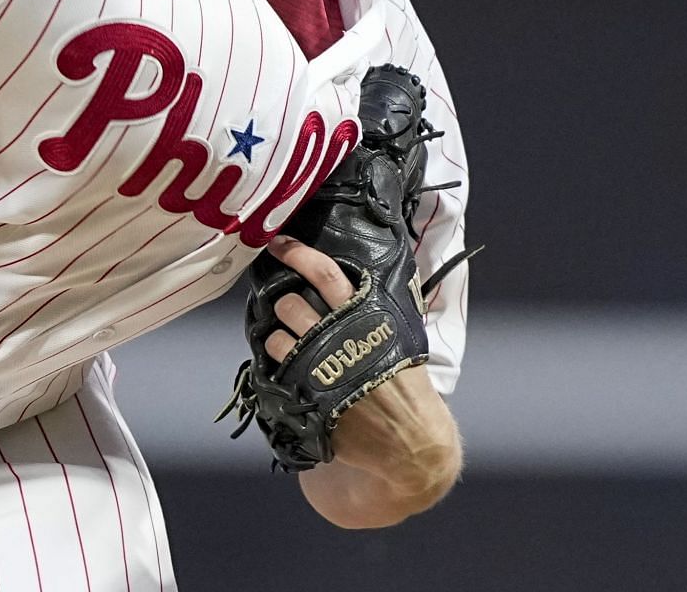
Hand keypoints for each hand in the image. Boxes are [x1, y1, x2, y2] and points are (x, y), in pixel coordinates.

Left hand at [265, 234, 459, 493]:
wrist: (411, 442)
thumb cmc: (406, 386)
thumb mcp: (397, 338)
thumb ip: (371, 310)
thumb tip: (345, 281)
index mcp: (366, 317)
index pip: (326, 274)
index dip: (298, 254)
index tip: (277, 244)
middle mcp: (339, 338)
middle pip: (290, 305)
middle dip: (285, 306)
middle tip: (292, 314)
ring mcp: (320, 369)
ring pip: (277, 339)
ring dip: (279, 341)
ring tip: (293, 349)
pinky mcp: (308, 397)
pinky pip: (276, 373)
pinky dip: (278, 370)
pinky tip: (290, 373)